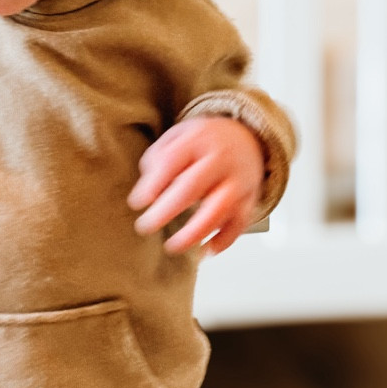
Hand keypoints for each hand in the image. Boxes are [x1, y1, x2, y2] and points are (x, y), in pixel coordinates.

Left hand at [128, 116, 264, 255]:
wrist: (248, 139)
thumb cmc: (206, 143)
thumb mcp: (178, 136)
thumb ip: (158, 159)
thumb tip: (146, 192)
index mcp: (198, 140)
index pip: (171, 161)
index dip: (152, 184)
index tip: (137, 203)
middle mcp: (221, 159)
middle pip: (193, 186)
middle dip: (166, 210)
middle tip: (145, 226)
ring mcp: (239, 180)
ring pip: (220, 209)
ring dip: (194, 232)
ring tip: (173, 246)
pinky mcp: (250, 199)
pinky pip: (240, 223)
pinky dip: (224, 240)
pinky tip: (206, 251)